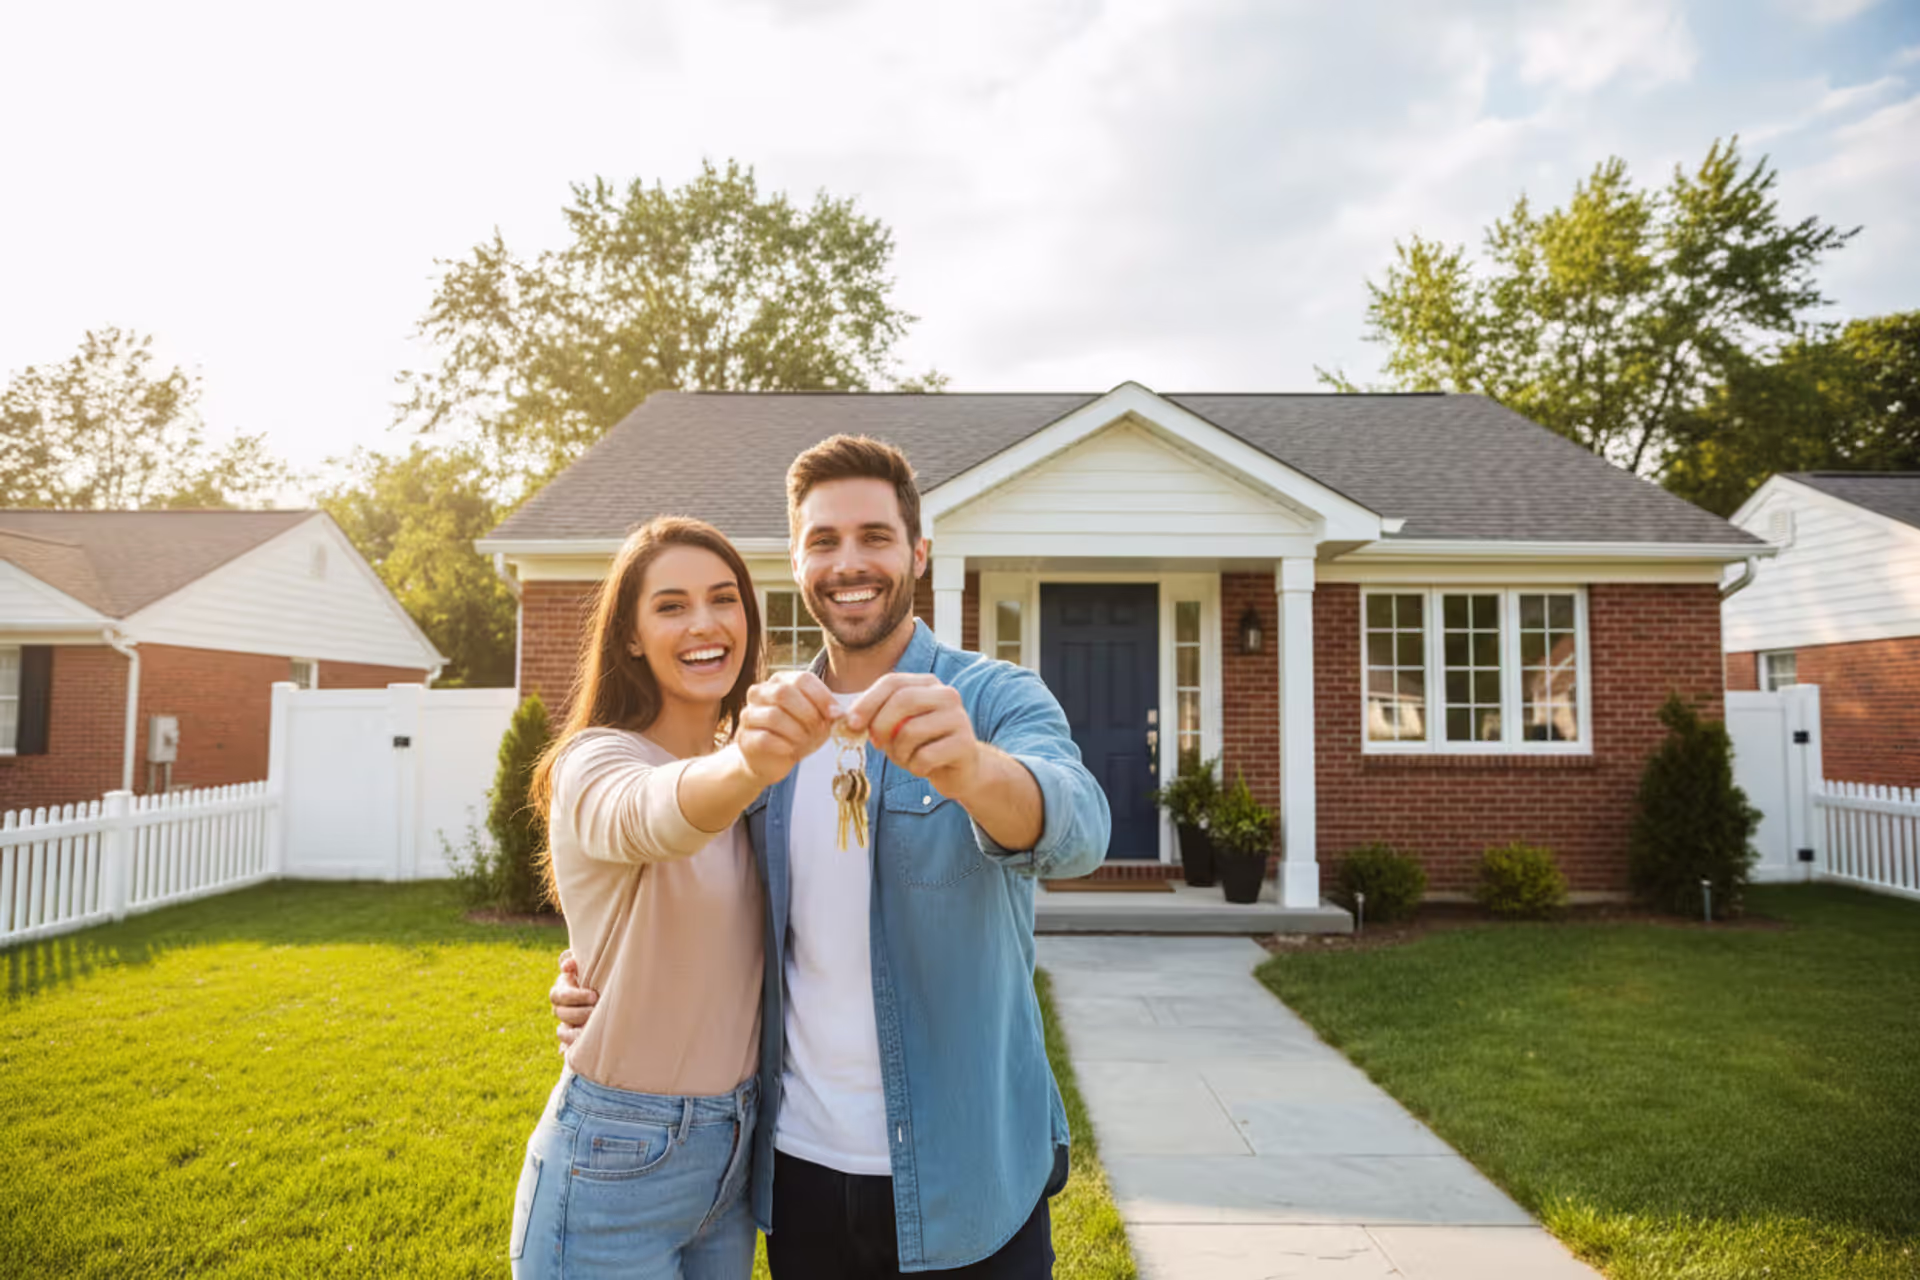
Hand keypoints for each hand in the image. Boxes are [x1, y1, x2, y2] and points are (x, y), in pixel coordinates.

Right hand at [550, 949, 597, 1051]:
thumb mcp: (587, 967)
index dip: (575, 996)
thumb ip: (575, 964)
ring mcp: (564, 1022)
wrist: (602, 990)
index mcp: (561, 989)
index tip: (593, 995)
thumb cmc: (595, 976)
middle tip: (596, 1010)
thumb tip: (567, 965)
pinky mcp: (570, 1035)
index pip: (560, 995)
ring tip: (593, 1024)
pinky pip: (565, 1042)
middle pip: (561, 1013)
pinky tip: (584, 1040)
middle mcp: (560, 1007)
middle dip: (579, 1012)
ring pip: (562, 1030)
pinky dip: (571, 1043)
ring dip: (576, 1028)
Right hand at [736, 671, 838, 785]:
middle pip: (784, 693)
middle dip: (808, 714)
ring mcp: (749, 714)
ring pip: (774, 716)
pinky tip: (791, 750)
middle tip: (818, 730)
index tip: (835, 715)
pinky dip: (783, 745)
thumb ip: (827, 712)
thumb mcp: (817, 720)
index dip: (822, 697)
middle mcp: (760, 692)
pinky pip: (764, 738)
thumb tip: (838, 713)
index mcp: (780, 681)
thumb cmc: (796, 734)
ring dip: (797, 732)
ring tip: (805, 741)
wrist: (771, 759)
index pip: (802, 679)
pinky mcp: (744, 737)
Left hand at [845, 673, 984, 798]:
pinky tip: (922, 768)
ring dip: (898, 752)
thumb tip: (849, 720)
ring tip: (905, 759)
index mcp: (928, 684)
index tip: (851, 723)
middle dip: (880, 725)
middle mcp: (947, 694)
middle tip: (876, 745)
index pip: (892, 681)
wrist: (960, 770)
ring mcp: (959, 718)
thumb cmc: (923, 745)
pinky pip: (925, 756)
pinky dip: (915, 767)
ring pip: (911, 731)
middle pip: (903, 700)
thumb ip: (877, 717)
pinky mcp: (965, 745)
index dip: (868, 701)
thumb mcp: (898, 726)